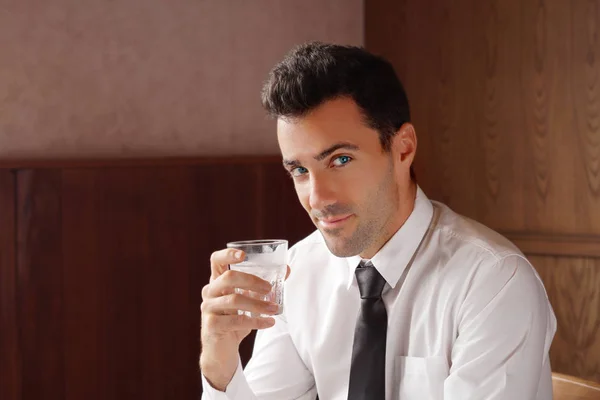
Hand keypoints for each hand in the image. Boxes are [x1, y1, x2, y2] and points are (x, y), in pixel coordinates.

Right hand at [199, 247, 290, 390]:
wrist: (220, 352)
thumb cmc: (235, 320)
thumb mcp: (248, 301)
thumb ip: (262, 286)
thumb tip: (286, 270)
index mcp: (216, 282)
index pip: (216, 261)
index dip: (227, 254)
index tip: (244, 255)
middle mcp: (209, 292)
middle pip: (228, 278)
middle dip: (252, 280)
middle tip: (269, 288)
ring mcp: (208, 309)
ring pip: (234, 299)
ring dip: (258, 304)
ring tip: (275, 308)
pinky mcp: (211, 325)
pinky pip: (236, 320)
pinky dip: (256, 321)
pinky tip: (269, 322)